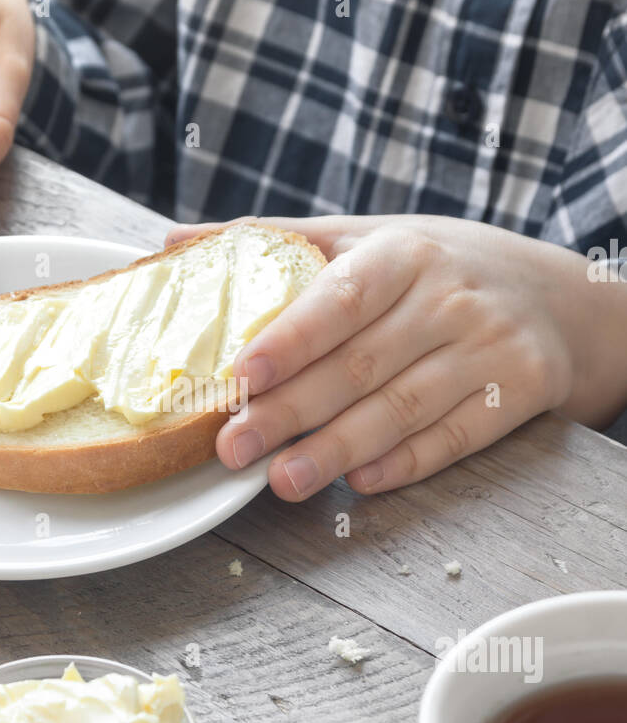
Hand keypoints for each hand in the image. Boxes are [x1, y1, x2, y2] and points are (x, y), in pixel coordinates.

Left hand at [166, 215, 626, 498]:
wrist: (550, 294)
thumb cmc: (432, 267)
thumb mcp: (366, 238)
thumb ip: (274, 245)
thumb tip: (172, 244)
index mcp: (400, 253)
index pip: (338, 299)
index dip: (289, 341)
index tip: (240, 375)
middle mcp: (446, 298)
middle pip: (359, 365)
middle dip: (291, 412)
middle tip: (233, 449)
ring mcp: (486, 347)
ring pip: (402, 408)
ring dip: (339, 450)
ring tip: (283, 481)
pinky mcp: (517, 390)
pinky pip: (455, 436)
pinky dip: (406, 463)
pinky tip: (360, 483)